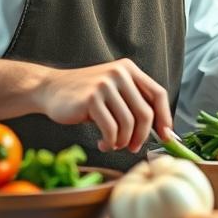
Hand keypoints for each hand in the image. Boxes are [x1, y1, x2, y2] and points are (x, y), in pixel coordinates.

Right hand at [32, 58, 172, 152]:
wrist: (50, 89)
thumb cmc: (85, 96)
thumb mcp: (113, 91)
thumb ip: (134, 103)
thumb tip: (163, 130)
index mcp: (129, 69)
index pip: (158, 94)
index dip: (165, 117)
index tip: (167, 136)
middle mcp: (119, 73)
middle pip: (145, 113)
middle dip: (142, 136)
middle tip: (133, 147)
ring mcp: (105, 84)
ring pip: (128, 124)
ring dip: (123, 142)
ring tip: (113, 145)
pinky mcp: (91, 98)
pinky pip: (110, 129)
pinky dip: (110, 142)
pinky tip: (103, 143)